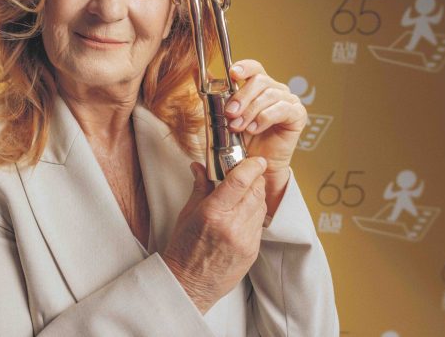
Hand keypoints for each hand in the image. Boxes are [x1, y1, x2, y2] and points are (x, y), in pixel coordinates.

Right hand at [160, 157, 267, 313]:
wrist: (189, 285)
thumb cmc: (183, 249)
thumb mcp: (186, 214)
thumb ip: (200, 187)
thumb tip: (200, 166)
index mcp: (213, 213)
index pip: (240, 181)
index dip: (251, 166)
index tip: (256, 159)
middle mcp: (232, 226)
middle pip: (256, 190)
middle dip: (254, 179)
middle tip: (246, 174)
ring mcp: (245, 240)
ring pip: (261, 206)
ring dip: (255, 196)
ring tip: (242, 195)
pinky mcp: (253, 251)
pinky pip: (259, 224)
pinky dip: (254, 214)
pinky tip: (241, 215)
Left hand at [224, 59, 306, 175]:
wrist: (256, 165)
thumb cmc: (243, 139)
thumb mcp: (224, 115)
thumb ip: (214, 94)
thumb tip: (197, 73)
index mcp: (259, 86)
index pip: (254, 67)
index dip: (244, 67)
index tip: (233, 73)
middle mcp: (276, 89)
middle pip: (260, 80)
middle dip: (241, 97)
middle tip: (230, 114)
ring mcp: (289, 101)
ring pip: (269, 95)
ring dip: (250, 111)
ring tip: (239, 127)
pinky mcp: (298, 115)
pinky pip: (283, 109)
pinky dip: (265, 118)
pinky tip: (254, 129)